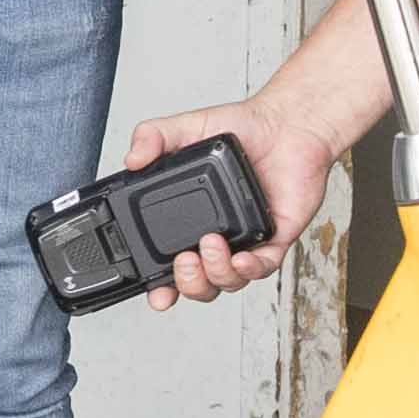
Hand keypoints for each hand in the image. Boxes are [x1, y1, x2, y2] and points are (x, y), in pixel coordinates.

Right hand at [123, 101, 334, 308]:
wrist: (286, 124)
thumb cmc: (243, 129)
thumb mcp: (186, 128)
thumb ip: (153, 136)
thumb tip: (131, 159)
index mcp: (191, 220)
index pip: (170, 265)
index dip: (161, 285)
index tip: (155, 293)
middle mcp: (218, 237)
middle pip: (199, 285)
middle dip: (188, 283)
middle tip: (184, 261)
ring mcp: (246, 241)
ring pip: (229, 282)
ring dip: (216, 272)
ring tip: (210, 245)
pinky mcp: (275, 239)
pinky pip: (263, 268)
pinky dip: (250, 269)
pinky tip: (241, 258)